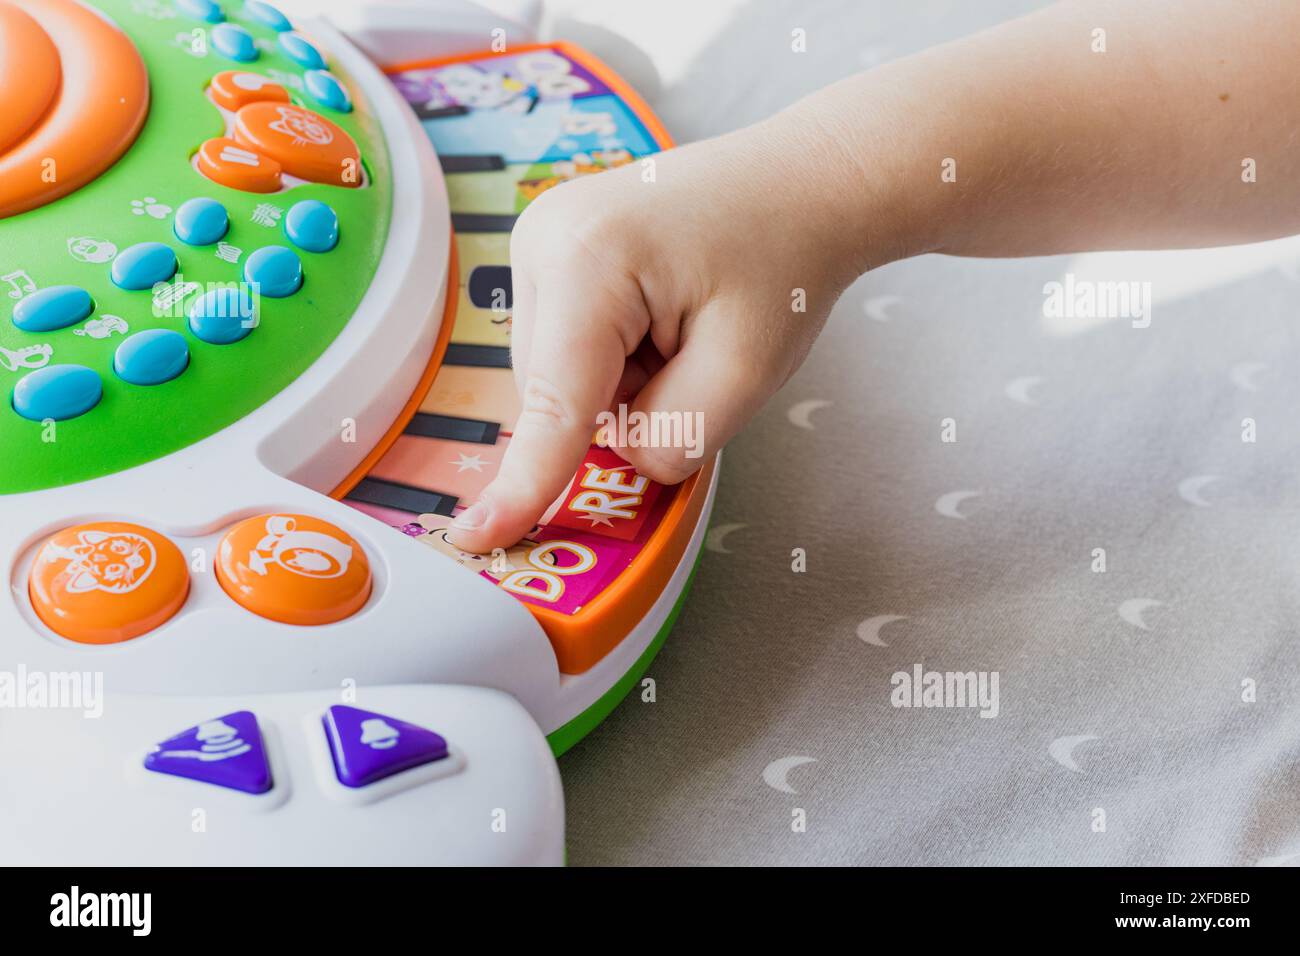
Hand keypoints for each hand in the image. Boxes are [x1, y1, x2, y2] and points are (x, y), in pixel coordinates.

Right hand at [446, 119, 866, 551]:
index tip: (480, 537)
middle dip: (622, 408)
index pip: (557, 401)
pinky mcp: (552, 253)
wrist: (800, 184)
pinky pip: (567, 350)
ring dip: (621, 385)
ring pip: (559, 378)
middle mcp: (543, 240)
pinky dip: (615, 360)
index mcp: (588, 258)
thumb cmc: (783, 260)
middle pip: (555, 394)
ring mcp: (540, 240)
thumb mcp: (747, 371)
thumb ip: (673, 438)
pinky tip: (662, 321)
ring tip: (684, 329)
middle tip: (698, 357)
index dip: (525, 482)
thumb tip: (621, 461)